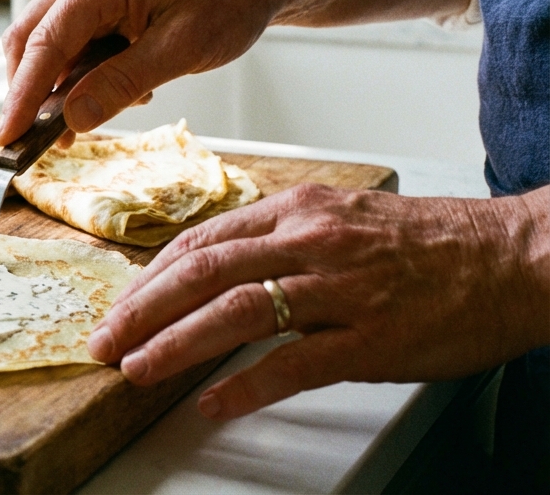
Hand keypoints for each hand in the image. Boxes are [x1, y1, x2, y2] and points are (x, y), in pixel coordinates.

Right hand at [0, 0, 475, 147]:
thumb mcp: (182, 50)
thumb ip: (121, 83)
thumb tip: (72, 118)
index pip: (43, 44)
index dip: (20, 96)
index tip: (7, 138)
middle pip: (29, 40)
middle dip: (28, 93)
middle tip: (34, 142)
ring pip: (47, 44)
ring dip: (57, 87)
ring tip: (82, 123)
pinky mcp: (98, 0)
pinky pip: (72, 42)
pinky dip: (78, 75)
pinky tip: (110, 94)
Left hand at [86, 183, 549, 419]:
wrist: (514, 257)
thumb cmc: (431, 244)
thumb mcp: (344, 219)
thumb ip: (281, 237)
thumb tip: (219, 267)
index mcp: (298, 210)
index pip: (201, 238)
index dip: (150, 274)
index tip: (119, 302)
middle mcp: (311, 240)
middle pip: (202, 269)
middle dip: (142, 307)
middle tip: (104, 339)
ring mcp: (341, 288)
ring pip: (235, 309)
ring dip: (175, 341)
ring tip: (136, 367)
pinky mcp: (372, 336)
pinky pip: (295, 362)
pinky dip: (246, 383)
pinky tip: (213, 402)